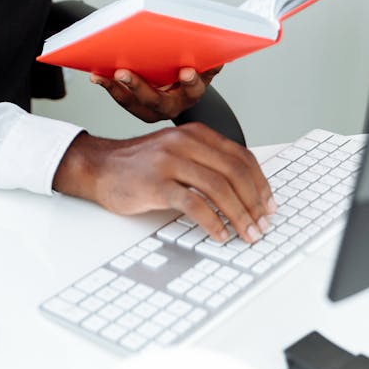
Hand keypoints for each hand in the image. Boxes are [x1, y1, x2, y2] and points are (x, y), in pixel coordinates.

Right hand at [53, 122, 276, 243]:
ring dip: (239, 216)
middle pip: (234, 172)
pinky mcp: (156, 184)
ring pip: (218, 188)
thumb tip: (244, 192)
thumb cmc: (140, 165)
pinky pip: (194, 204)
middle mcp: (184, 143)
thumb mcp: (177, 151)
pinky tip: (220, 235)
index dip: (260, 184)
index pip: (241, 157)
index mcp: (195, 134)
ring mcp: (170, 162)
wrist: (99, 166)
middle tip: (262, 225)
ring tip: (247, 234)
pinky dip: (213, 222)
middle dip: (254, 203)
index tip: (269, 205)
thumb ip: (206, 162)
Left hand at [90, 66, 221, 123]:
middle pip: (157, 101)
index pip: (194, 91)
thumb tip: (217, 49)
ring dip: (117, 89)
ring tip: (103, 75)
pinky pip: (120, 98)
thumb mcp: (201, 64)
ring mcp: (151, 109)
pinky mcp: (134, 105)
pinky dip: (108, 87)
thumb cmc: (186, 67)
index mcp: (191, 94)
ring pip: (133, 103)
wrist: (176, 82)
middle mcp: (171, 106)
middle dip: (139, 87)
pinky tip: (97, 76)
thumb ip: (207, 60)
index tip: (186, 71)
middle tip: (124, 73)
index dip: (191, 82)